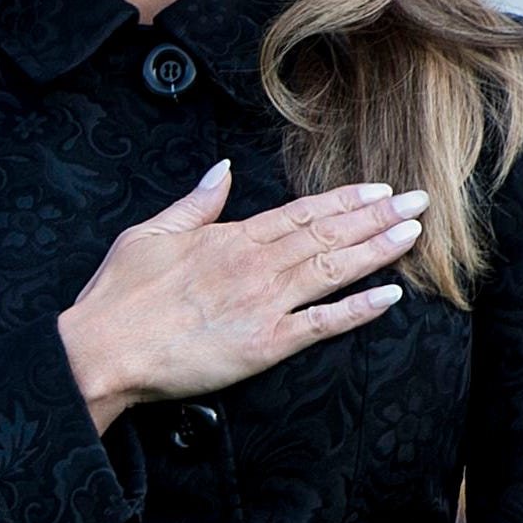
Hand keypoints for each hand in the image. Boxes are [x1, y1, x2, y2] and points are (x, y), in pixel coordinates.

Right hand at [56, 168, 421, 434]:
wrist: (102, 350)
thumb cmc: (118, 298)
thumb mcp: (149, 234)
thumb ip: (195, 204)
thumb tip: (223, 172)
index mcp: (229, 238)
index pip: (300, 213)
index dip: (343, 201)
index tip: (378, 190)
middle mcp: (255, 266)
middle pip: (328, 235)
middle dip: (377, 217)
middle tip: (420, 202)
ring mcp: (263, 305)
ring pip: (333, 270)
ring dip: (377, 251)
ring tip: (413, 234)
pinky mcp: (264, 345)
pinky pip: (322, 324)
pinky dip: (357, 310)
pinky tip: (389, 297)